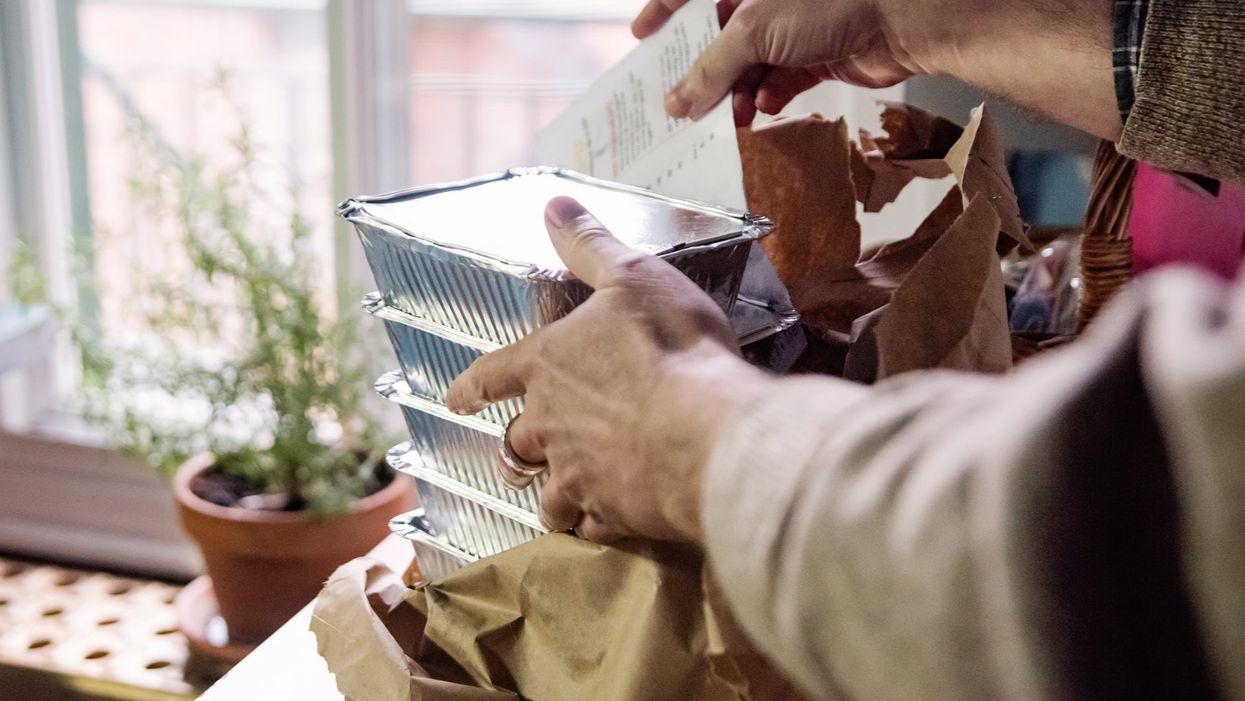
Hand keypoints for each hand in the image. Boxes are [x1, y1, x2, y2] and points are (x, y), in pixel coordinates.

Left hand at [446, 197, 770, 544]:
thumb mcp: (633, 278)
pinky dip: (593, 523)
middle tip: (525, 450)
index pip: (491, 375)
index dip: (471, 386)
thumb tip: (553, 203)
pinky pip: (589, 526)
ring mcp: (576, 475)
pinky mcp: (611, 514)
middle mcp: (548, 425)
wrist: (709, 433)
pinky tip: (607, 520)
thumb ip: (590, 246)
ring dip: (552, 493)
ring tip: (563, 496)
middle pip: (517, 442)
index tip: (455, 399)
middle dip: (520, 445)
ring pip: (547, 494)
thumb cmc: (671, 348)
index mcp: (545, 366)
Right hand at [635, 0, 935, 125]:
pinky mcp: (815, 56)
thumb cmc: (830, 1)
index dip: (662, 11)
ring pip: (747, 66)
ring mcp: (792, 28)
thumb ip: (710, 69)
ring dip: (734, 93)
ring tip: (728, 116)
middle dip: (703, 72)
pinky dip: (767, 97)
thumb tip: (676, 103)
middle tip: (680, 103)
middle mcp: (766, 0)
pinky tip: (763, 108)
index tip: (641, 38)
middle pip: (719, 38)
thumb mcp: (754, 32)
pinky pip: (777, 82)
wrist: (904, 19)